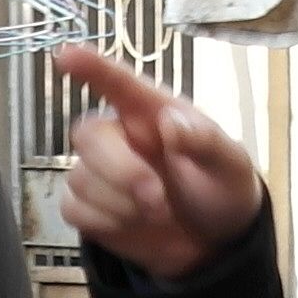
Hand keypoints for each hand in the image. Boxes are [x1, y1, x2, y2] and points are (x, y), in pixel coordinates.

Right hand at [52, 44, 265, 281]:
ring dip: (121, 204)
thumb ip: (205, 142)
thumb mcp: (230, 164)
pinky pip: (73, 209)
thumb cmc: (221, 187)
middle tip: (157, 199)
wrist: (216, 242)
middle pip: (88, 136)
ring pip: (80, 178)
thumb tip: (171, 122)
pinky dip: (106, 223)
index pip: (117, 82)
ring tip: (159, 213)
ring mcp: (100, 171)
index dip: (91, 66)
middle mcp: (120, 136)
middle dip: (120, 171)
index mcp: (152, 113)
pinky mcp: (89, 206)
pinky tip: (135, 224)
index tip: (67, 55)